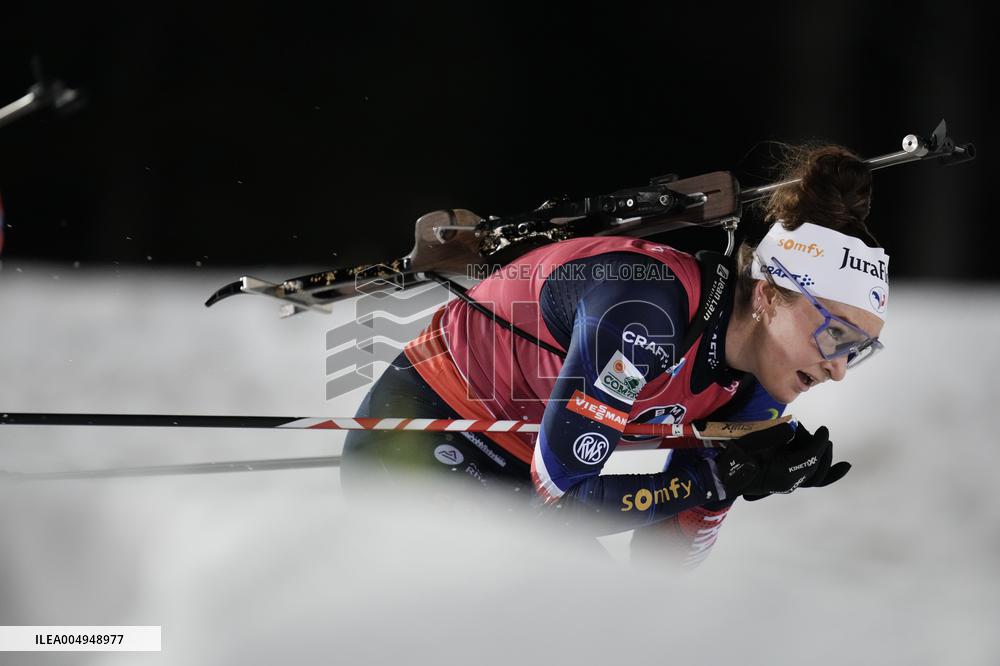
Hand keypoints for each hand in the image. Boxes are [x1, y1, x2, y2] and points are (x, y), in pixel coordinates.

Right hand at [713, 422, 850, 500]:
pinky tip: (843, 468)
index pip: (809, 457)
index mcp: (781, 472)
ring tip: (825, 446)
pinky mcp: (786, 482)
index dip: (819, 443)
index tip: (823, 430)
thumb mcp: (754, 441)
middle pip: (816, 469)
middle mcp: (788, 482)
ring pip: (816, 478)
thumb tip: (793, 430)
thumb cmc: (736, 457)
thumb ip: (777, 435)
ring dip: (825, 463)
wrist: (724, 475)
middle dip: (822, 451)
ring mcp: (788, 484)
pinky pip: (811, 480)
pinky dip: (827, 474)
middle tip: (820, 435)